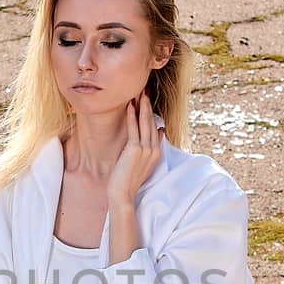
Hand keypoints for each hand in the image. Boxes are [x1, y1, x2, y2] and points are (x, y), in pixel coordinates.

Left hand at [106, 89, 162, 207]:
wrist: (123, 194)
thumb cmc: (129, 180)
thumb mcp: (143, 162)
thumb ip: (151, 147)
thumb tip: (160, 130)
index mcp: (156, 152)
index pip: (155, 128)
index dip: (152, 113)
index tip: (148, 99)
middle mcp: (153, 150)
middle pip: (151, 122)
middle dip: (148, 105)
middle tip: (146, 89)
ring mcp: (145, 150)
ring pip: (145, 123)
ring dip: (142, 107)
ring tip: (140, 92)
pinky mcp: (135, 150)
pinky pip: (134, 129)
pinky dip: (132, 116)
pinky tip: (130, 105)